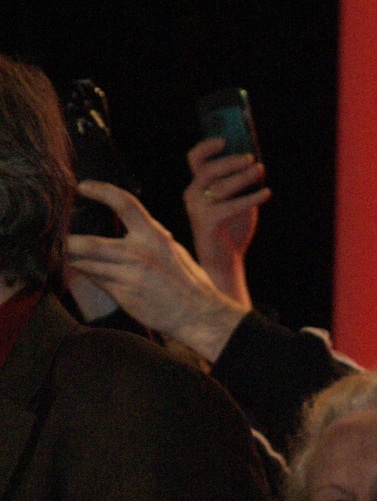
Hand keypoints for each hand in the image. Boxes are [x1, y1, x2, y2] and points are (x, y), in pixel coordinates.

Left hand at [68, 180, 248, 361]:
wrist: (198, 314)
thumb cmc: (189, 283)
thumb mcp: (173, 251)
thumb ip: (151, 239)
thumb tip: (130, 231)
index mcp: (155, 237)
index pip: (124, 203)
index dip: (101, 191)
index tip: (83, 187)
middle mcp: (139, 254)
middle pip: (89, 243)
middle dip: (67, 241)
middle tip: (55, 234)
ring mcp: (129, 276)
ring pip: (87, 265)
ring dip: (71, 259)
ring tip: (59, 253)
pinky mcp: (124, 295)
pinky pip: (96, 281)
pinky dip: (86, 275)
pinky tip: (81, 272)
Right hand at [183, 136, 270, 306]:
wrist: (225, 260)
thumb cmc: (232, 227)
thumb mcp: (238, 199)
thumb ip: (241, 183)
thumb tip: (256, 162)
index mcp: (198, 185)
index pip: (195, 159)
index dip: (207, 146)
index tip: (225, 139)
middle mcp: (192, 194)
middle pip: (209, 169)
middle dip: (231, 161)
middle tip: (251, 157)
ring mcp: (197, 208)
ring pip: (220, 186)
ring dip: (243, 176)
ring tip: (260, 170)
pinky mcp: (207, 222)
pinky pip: (231, 205)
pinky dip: (251, 198)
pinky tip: (267, 193)